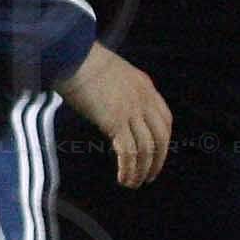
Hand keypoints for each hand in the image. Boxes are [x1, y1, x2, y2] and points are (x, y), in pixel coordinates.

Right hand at [56, 42, 171, 186]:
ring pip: (146, 148)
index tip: (156, 154)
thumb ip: (121, 91)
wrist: (73, 56)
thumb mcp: (114, 74)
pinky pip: (128, 152)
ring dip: (141, 170)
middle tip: (149, 176)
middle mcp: (144, 100)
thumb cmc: (84, 62)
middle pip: (161, 137)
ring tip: (133, 183)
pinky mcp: (116, 121)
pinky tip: (123, 178)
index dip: (163, 140)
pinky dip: (128, 168)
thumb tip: (114, 110)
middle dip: (157, 161)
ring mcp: (132, 111)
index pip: (165, 119)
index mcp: (146, 87)